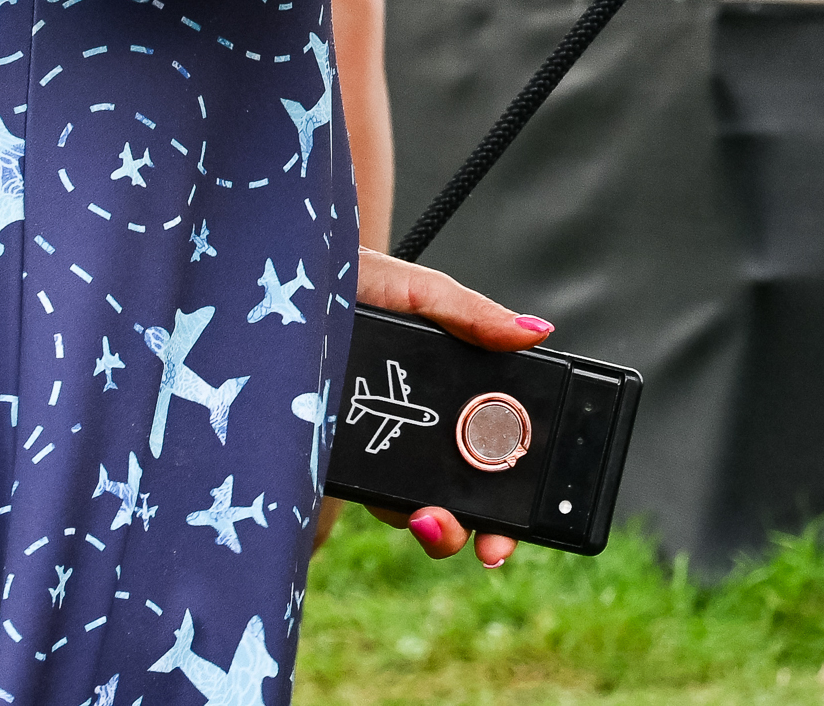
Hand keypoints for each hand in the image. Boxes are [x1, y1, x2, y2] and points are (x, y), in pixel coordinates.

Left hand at [345, 250, 548, 568]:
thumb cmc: (359, 281)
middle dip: (478, 528)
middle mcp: (417, 431)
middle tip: (489, 544)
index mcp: (451, 395)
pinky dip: (382, 503)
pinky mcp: (329, 456)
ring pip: (410, 508)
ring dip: (433, 527)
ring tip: (429, 518)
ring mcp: (374, 447)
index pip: (491, 452)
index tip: (522, 521)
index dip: (513, 496)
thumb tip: (537, 331)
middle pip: (457, 497)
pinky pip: (361, 490)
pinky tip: (388, 497)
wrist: (287, 279)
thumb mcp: (423, 295)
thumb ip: (475, 318)